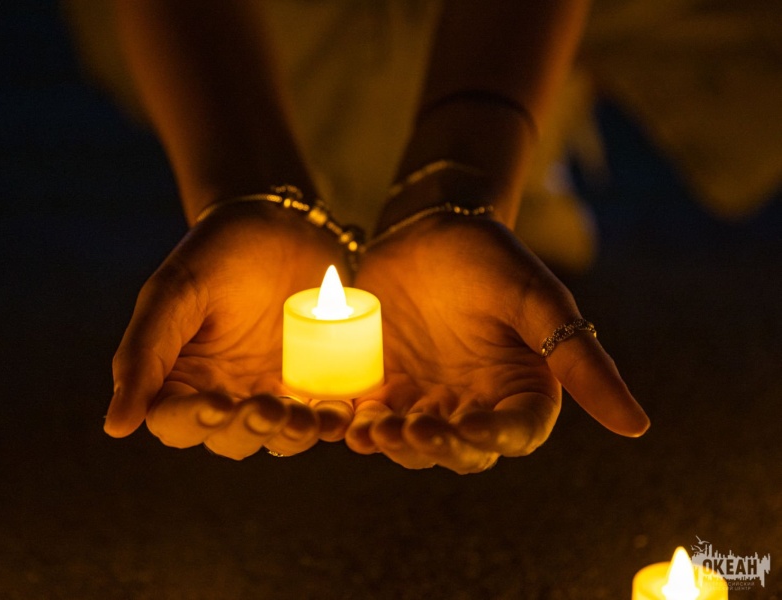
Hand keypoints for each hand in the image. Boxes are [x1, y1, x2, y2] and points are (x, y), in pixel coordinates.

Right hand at [104, 204, 354, 457]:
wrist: (279, 223)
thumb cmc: (215, 253)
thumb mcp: (173, 294)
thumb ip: (144, 355)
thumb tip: (115, 426)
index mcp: (180, 379)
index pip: (175, 422)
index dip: (193, 423)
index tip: (217, 406)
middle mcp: (224, 395)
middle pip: (231, 440)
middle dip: (249, 431)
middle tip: (267, 408)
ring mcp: (272, 392)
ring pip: (280, 438)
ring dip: (293, 436)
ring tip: (308, 418)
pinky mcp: (314, 384)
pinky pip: (323, 416)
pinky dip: (332, 421)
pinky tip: (340, 412)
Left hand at [346, 214, 648, 472]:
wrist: (427, 227)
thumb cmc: (492, 257)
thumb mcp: (538, 301)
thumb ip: (579, 359)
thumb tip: (639, 427)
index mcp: (519, 388)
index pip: (517, 432)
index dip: (497, 438)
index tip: (474, 426)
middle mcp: (473, 403)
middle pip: (460, 449)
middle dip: (437, 446)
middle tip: (413, 429)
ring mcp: (426, 397)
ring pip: (413, 443)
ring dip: (395, 444)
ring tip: (376, 431)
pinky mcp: (383, 386)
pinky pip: (372, 419)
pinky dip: (360, 428)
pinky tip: (348, 426)